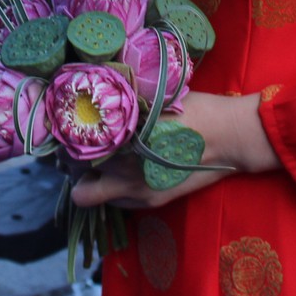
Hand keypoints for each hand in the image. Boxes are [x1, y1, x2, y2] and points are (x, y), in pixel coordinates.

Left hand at [69, 91, 278, 211]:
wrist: (229, 136)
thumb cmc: (192, 109)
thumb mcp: (151, 97)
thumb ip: (121, 103)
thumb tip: (95, 92)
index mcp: (118, 139)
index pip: (72, 150)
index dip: (66, 144)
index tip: (69, 135)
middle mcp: (122, 170)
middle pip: (77, 177)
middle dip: (74, 166)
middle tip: (82, 151)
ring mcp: (137, 191)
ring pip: (93, 196)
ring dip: (93, 181)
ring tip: (105, 163)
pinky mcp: (152, 201)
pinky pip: (119, 203)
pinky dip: (115, 191)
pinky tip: (128, 173)